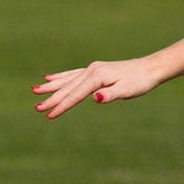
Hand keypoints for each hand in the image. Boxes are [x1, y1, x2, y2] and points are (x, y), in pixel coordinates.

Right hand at [32, 55, 164, 117]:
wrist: (149, 68)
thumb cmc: (140, 82)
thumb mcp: (127, 90)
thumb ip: (111, 94)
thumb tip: (95, 97)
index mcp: (97, 76)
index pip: (75, 94)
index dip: (62, 106)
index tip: (49, 115)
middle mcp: (91, 70)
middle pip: (68, 87)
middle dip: (52, 98)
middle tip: (36, 108)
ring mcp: (92, 69)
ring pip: (67, 79)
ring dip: (51, 86)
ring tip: (34, 90)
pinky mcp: (95, 70)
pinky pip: (73, 74)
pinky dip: (60, 77)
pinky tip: (49, 78)